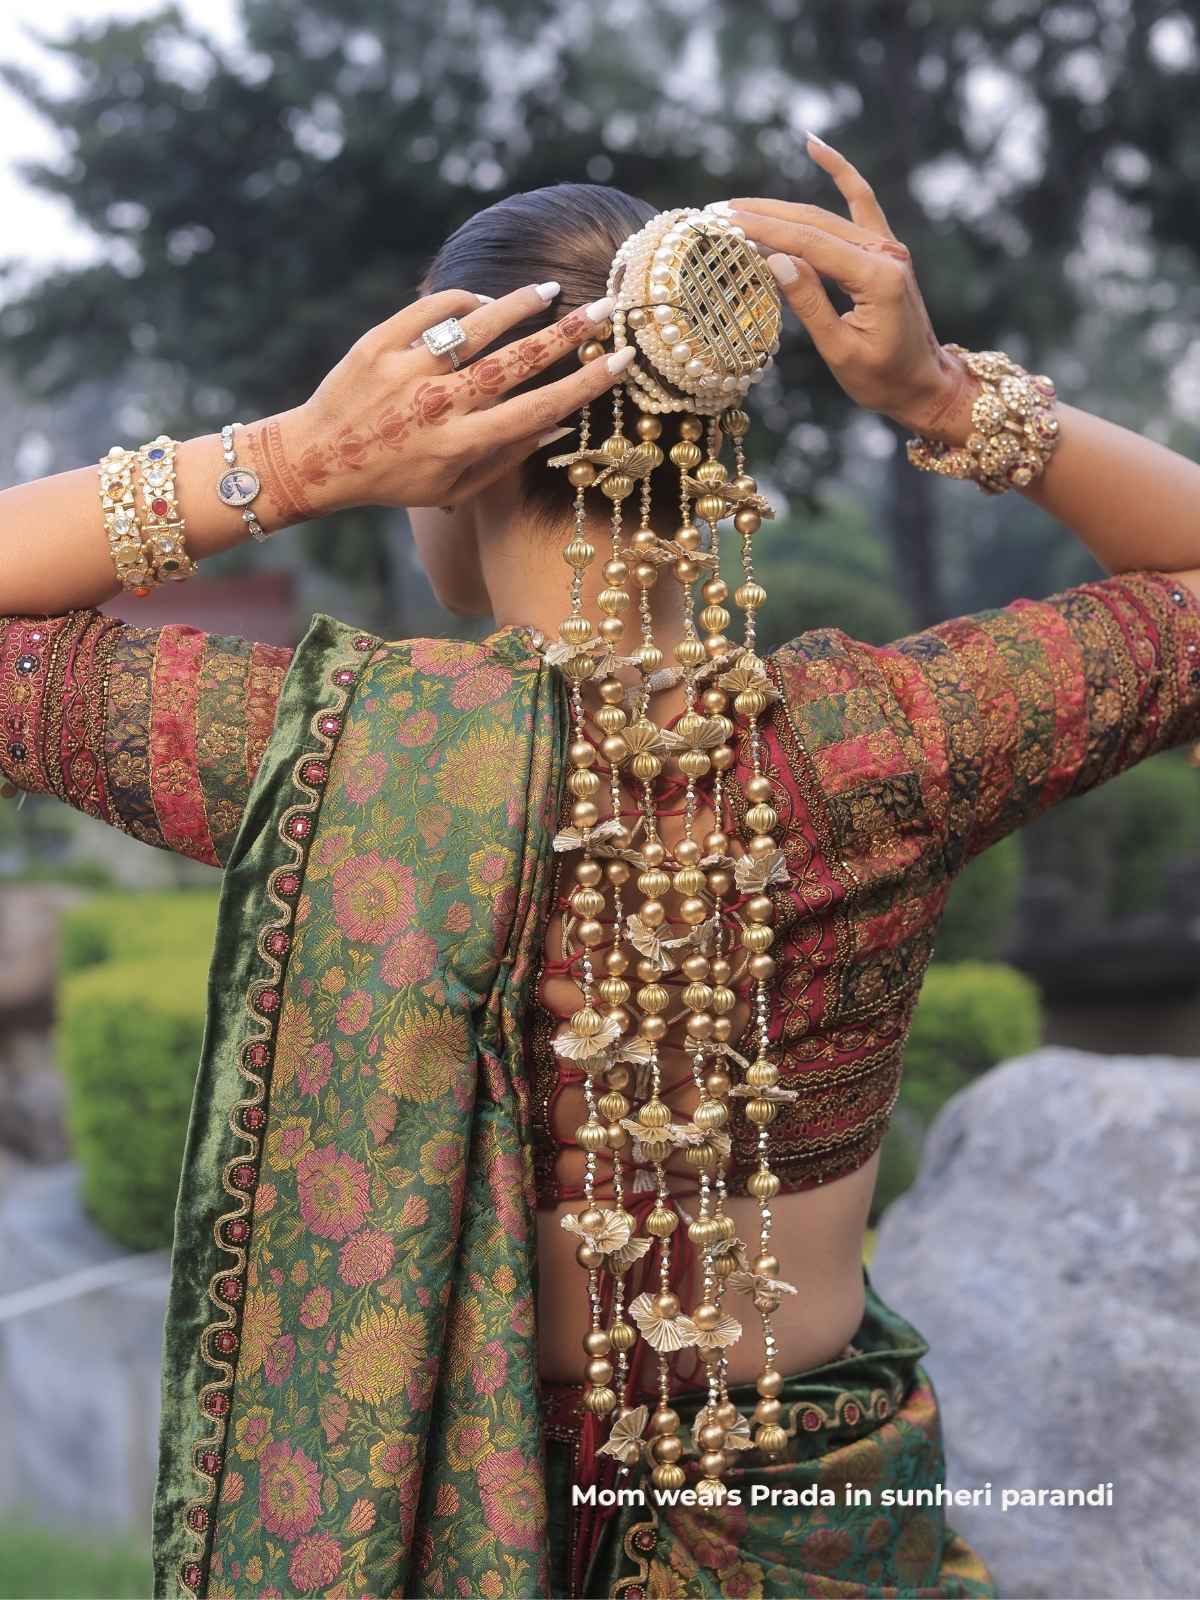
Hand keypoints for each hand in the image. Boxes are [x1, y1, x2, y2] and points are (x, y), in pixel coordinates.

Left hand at [244, 285, 630, 525]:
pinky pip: (432, 311)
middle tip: (603, 308)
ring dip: (520, 304)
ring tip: (550, 291)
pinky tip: (485, 303)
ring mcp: (405, 371)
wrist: (318, 459)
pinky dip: (464, 302)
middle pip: (516, 362)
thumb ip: (506, 458)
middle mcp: (436, 406)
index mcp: (460, 445)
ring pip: (476, 326)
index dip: (585, 384)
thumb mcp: (453, 489)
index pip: (538, 409)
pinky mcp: (377, 344)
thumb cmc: (396, 480)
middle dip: (566, 333)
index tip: (620, 360)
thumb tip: (560, 424)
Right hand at [725, 136, 979, 441]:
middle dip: (765, 215)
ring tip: (740, 203)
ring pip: (828, 215)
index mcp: (876, 278)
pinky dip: (841, 174)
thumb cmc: (883, 378)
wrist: (924, 383)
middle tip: (720, 211)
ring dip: (783, 207)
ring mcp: (888, 247)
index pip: (810, 244)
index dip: (765, 231)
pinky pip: (860, 202)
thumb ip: (810, 303)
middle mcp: (885, 253)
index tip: (727, 223)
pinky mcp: (885, 250)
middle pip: (815, 222)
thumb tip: (775, 260)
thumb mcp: (840, 350)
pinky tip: (815, 147)